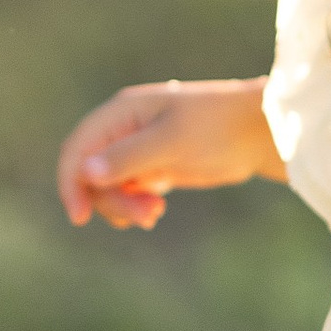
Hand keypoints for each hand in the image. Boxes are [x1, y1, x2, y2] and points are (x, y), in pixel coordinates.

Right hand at [56, 77, 282, 229]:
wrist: (260, 132)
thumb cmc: (219, 127)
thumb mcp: (172, 142)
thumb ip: (129, 157)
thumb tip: (86, 173)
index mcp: (121, 112)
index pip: (77, 149)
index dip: (70, 183)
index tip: (78, 218)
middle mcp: (124, 128)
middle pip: (91, 174)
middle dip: (111, 200)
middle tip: (147, 217)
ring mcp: (137, 148)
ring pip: (108, 187)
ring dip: (124, 206)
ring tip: (154, 215)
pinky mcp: (154, 166)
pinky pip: (127, 191)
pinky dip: (134, 207)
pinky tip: (154, 213)